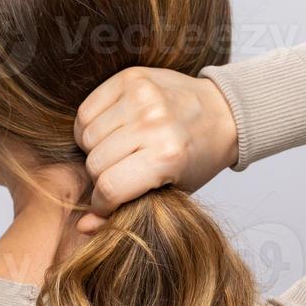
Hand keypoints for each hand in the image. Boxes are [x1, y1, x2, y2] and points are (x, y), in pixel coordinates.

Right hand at [72, 67, 238, 232]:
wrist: (222, 111)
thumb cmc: (197, 157)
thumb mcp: (172, 192)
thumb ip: (126, 210)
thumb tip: (83, 226)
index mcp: (167, 156)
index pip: (110, 188)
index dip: (102, 203)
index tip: (107, 203)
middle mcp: (154, 123)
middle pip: (95, 162)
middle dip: (99, 176)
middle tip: (117, 174)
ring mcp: (141, 97)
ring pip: (87, 136)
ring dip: (94, 150)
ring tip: (114, 151)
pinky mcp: (129, 78)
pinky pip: (86, 110)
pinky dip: (89, 125)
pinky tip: (108, 132)